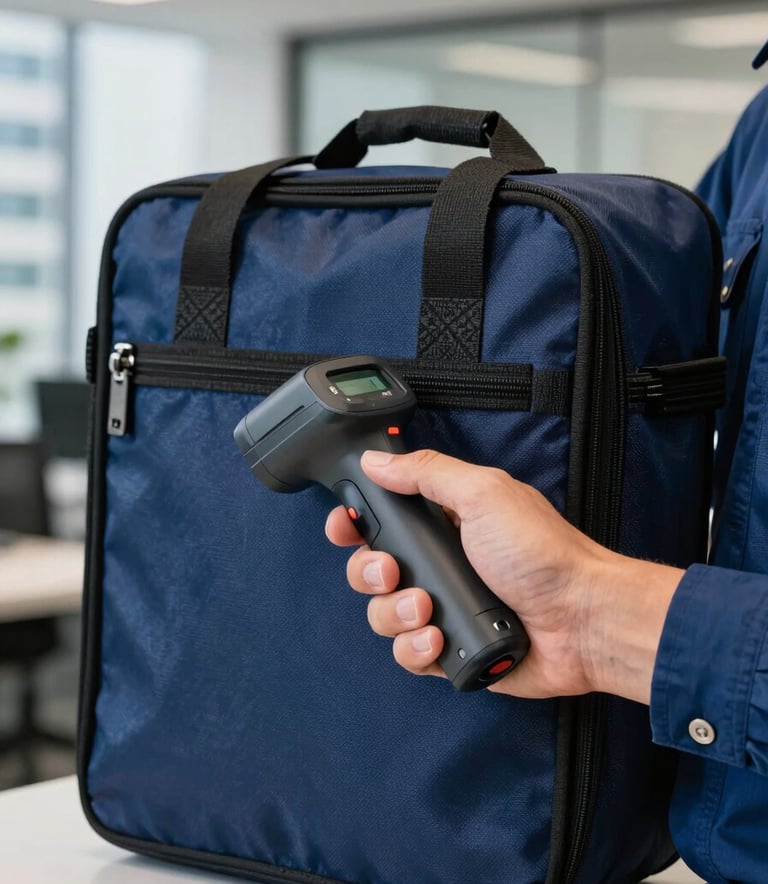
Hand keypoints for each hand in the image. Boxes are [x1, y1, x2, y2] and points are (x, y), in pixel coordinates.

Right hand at [325, 449, 682, 702]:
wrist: (582, 620)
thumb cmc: (542, 553)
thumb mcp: (483, 494)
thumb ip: (426, 473)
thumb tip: (376, 459)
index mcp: (444, 523)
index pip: (381, 519)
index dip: (354, 523)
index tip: (344, 527)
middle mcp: (440, 565)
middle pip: (370, 568)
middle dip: (370, 572)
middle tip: (392, 570)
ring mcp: (443, 608)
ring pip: (383, 615)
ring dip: (394, 613)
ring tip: (426, 610)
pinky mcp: (450, 650)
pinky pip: (407, 654)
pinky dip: (416, 649)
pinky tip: (438, 640)